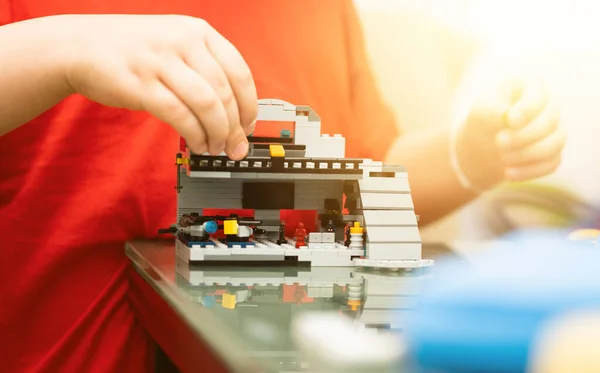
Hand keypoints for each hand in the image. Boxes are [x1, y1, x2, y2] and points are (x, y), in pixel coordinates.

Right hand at [59, 14, 256, 158]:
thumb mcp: (175, 43)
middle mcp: (183, 42)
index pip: (240, 72)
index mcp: (198, 31)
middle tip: (236, 146)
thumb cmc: (132, 50)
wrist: (78, 45)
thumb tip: (235, 112)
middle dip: (236, 127)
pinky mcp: (141, 84)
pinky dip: (194, 135)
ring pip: (207, 104)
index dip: (250, 105)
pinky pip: (180, 115)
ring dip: (218, 133)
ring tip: (216, 147)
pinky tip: (197, 143)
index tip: (249, 126)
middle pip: (225, 93)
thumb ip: (205, 69)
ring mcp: (162, 61)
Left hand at [455, 78, 564, 189]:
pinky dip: (531, 170)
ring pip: (555, 143)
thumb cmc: (483, 120)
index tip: (510, 122)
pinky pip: (552, 163)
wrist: (482, 144)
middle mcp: (548, 107)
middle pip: (550, 121)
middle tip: (499, 143)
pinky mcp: (553, 153)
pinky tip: (508, 173)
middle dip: (524, 136)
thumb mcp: (480, 111)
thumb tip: (504, 115)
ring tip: (502, 157)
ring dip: (529, 154)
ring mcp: (554, 131)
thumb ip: (490, 110)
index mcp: (531, 88)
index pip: (539, 95)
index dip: (527, 109)